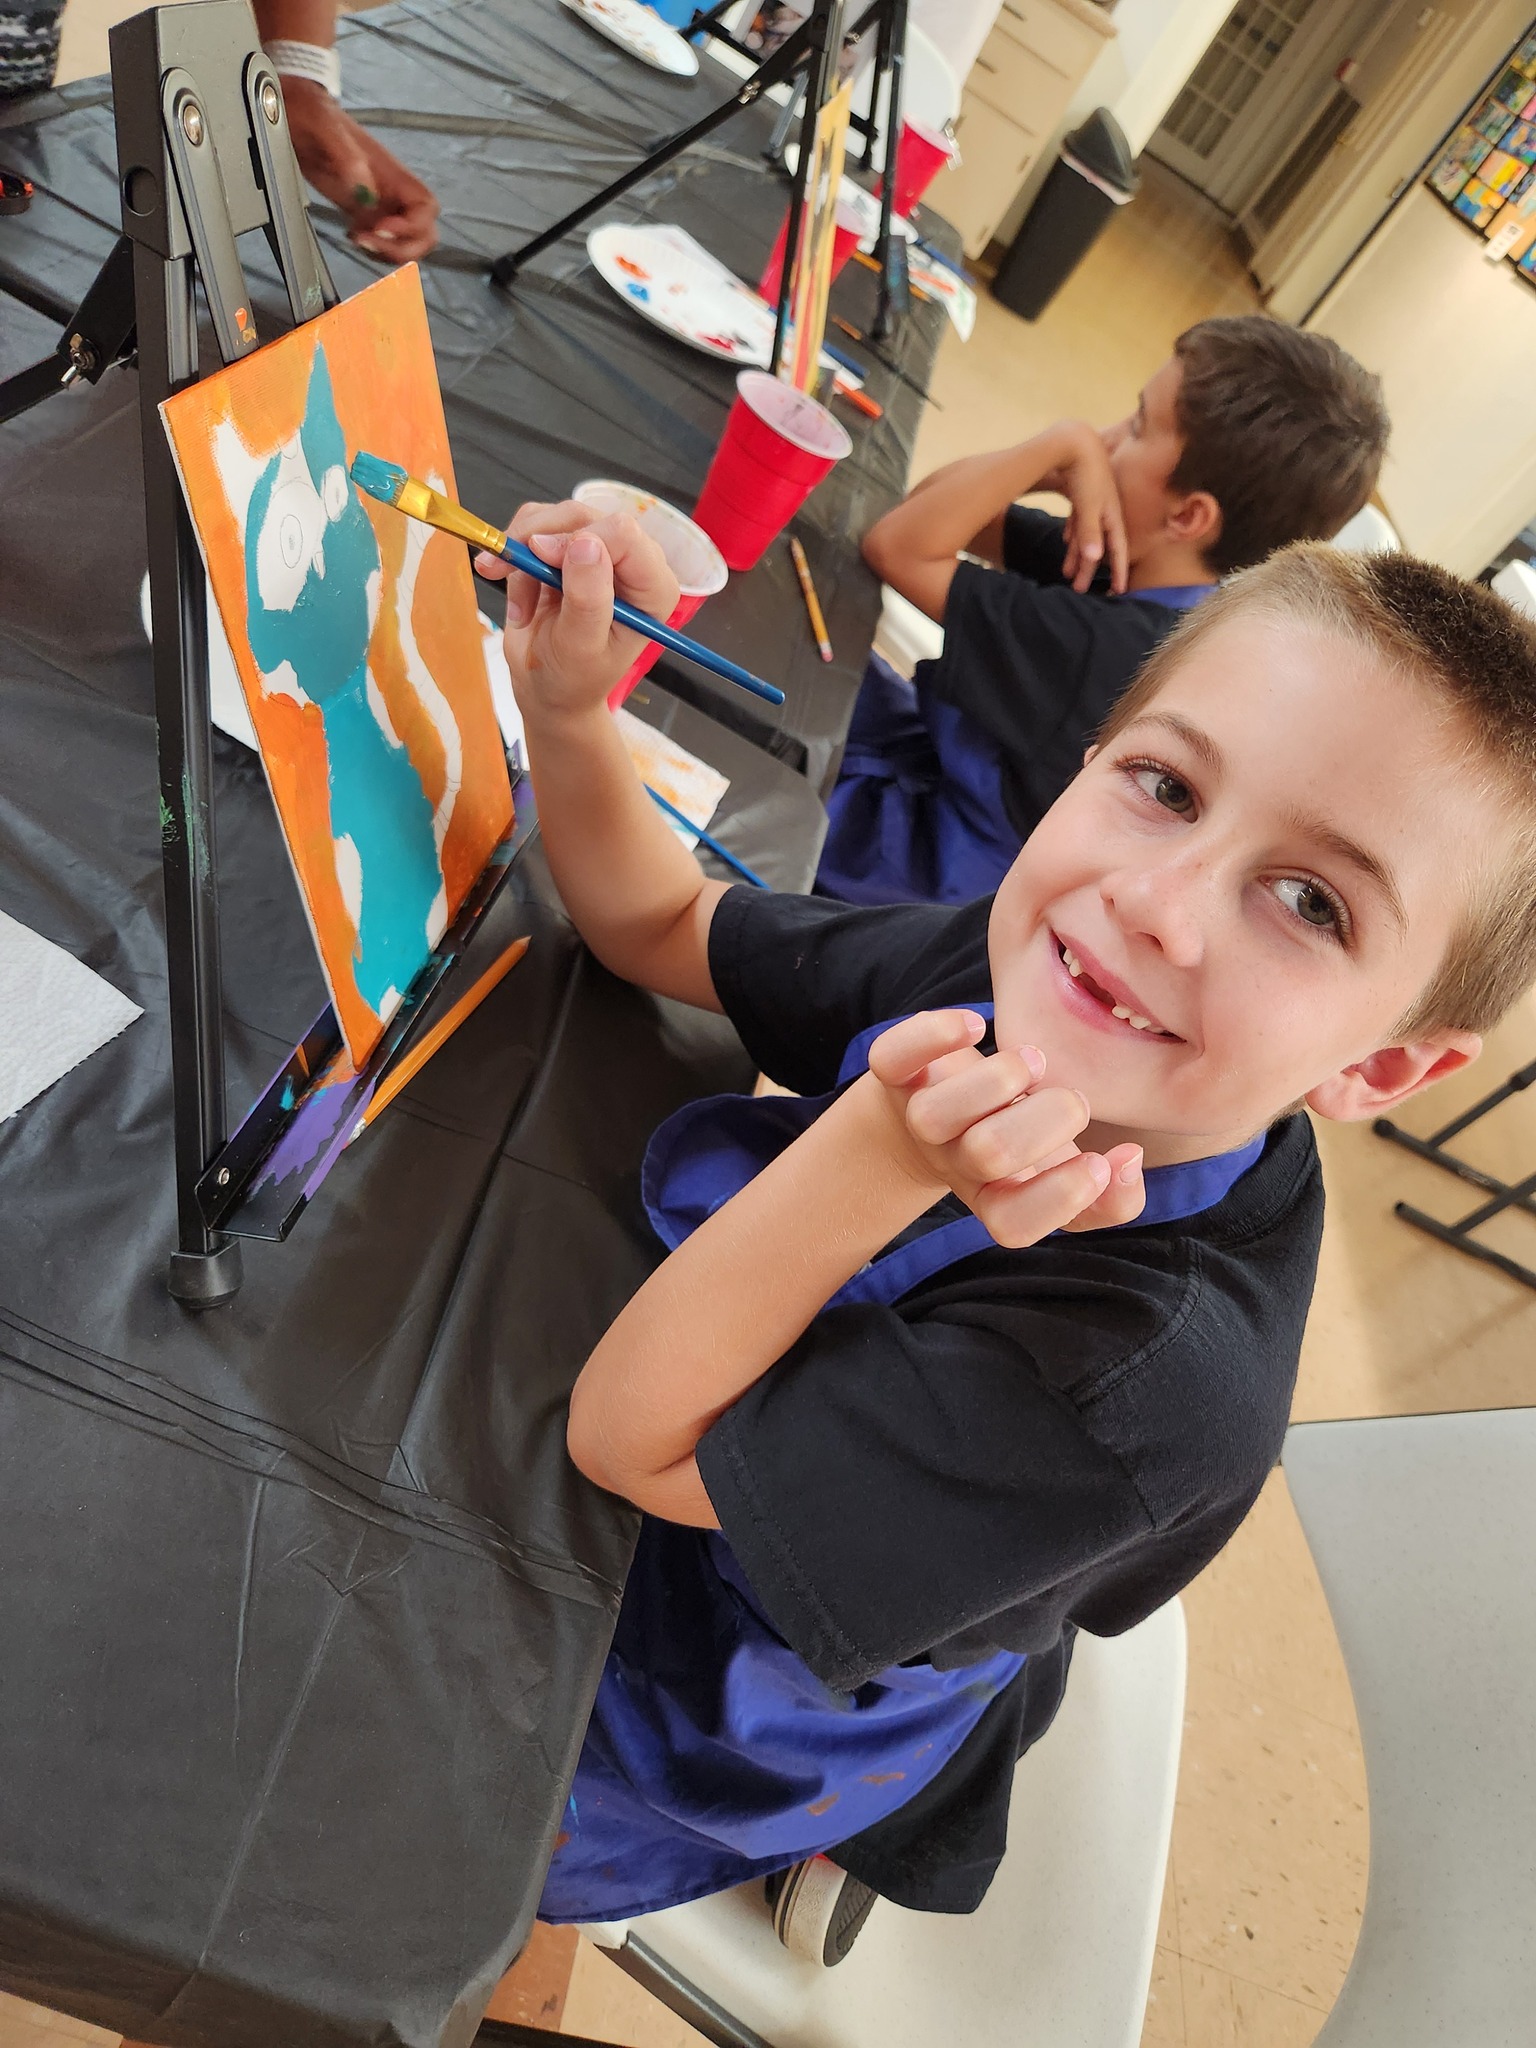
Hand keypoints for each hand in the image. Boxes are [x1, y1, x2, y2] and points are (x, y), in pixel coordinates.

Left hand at [281, 77, 439, 259]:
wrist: (294, 113)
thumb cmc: (312, 112)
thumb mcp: (326, 127)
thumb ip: (348, 157)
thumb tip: (364, 190)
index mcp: (392, 171)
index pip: (425, 208)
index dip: (412, 226)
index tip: (381, 226)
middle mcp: (392, 191)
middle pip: (423, 232)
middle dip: (402, 247)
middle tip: (368, 240)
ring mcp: (380, 204)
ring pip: (406, 242)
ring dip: (387, 252)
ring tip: (358, 239)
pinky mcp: (363, 211)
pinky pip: (383, 241)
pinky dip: (373, 249)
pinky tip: (353, 236)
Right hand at [476, 500, 679, 722]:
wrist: (548, 690)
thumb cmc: (572, 678)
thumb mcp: (580, 647)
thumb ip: (588, 598)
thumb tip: (585, 542)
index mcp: (652, 587)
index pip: (622, 533)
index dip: (577, 539)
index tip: (541, 561)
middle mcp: (631, 563)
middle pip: (584, 516)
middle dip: (539, 540)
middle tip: (505, 570)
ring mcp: (599, 551)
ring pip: (555, 517)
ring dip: (521, 554)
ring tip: (517, 606)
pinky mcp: (567, 549)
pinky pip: (534, 527)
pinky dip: (514, 558)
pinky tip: (518, 600)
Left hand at [864, 1010, 1144, 1244]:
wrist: (939, 1102)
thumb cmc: (1022, 1142)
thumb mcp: (1069, 1173)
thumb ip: (1114, 1195)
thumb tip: (1129, 1162)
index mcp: (995, 1198)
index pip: (1013, 1225)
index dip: (1062, 1196)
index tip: (1101, 1159)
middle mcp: (953, 1163)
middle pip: (987, 1155)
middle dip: (1044, 1120)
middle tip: (1072, 1101)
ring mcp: (921, 1119)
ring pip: (934, 1115)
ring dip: (996, 1080)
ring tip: (1032, 1061)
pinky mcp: (897, 1073)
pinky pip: (892, 1058)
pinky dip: (934, 1033)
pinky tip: (974, 1025)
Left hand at [1037, 421, 1127, 594]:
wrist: (1074, 442)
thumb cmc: (1085, 474)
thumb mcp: (1088, 506)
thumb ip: (1090, 533)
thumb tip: (1095, 559)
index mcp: (1112, 515)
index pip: (1117, 549)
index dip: (1118, 571)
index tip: (1119, 591)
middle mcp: (1106, 511)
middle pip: (1098, 547)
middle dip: (1089, 570)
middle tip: (1080, 591)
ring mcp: (1094, 503)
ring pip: (1085, 535)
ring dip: (1076, 555)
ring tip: (1068, 574)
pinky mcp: (1080, 495)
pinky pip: (1078, 521)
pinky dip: (1072, 533)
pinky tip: (1065, 542)